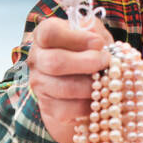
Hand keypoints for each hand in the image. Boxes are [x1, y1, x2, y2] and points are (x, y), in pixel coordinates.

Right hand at [27, 16, 115, 142]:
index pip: (49, 33)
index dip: (76, 38)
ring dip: (91, 86)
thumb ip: (94, 33)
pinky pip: (68, 110)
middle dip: (87, 63)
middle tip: (106, 62)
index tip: (98, 42)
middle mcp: (36, 59)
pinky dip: (88, 106)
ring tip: (106, 82)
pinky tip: (98, 99)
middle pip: (55, 62)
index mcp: (44, 35)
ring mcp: (39, 84)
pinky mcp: (48, 107)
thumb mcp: (92, 34)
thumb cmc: (88, 50)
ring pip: (64, 88)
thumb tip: (97, 44)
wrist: (81, 79)